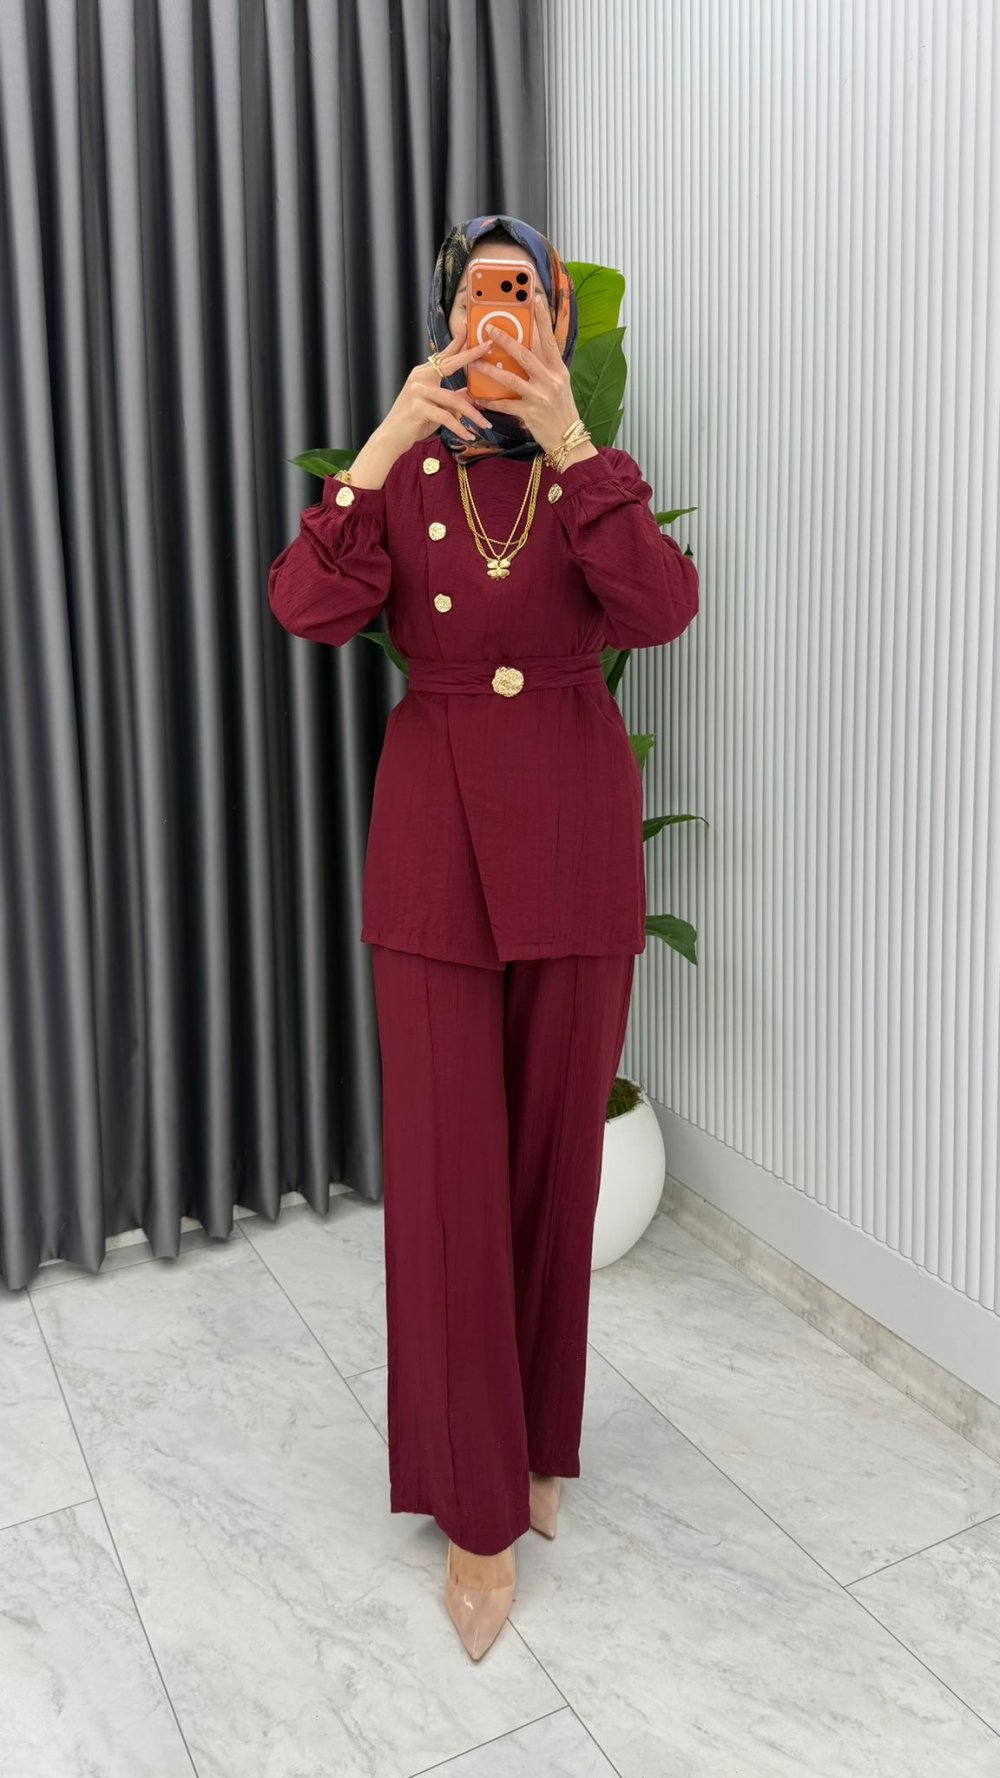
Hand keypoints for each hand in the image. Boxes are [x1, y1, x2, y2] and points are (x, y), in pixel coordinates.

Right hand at [379, 328, 492, 449]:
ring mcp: (417, 391)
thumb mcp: (437, 408)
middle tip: (487, 347)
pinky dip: (458, 428)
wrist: (391, 437)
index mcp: (423, 373)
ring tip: (485, 424)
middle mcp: (419, 377)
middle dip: (470, 355)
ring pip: (453, 399)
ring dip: (472, 414)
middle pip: (450, 364)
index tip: (468, 327)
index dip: (457, 341)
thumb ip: (452, 398)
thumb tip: (472, 394)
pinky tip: (468, 436)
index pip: (444, 355)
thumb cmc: (414, 422)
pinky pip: (445, 417)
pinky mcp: (417, 408)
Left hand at [470, 291, 581, 453]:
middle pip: (525, 355)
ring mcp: (539, 397)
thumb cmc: (561, 409)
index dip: (542, 320)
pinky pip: (505, 405)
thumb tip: (528, 347)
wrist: (569, 438)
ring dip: (490, 370)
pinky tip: (478, 398)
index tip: (535, 300)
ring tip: (475, 362)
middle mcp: (550, 380)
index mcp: (558, 369)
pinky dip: (490, 402)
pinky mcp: (530, 414)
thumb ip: (546, 366)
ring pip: (511, 379)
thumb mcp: (559, 384)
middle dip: (506, 340)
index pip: (550, 340)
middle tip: (489, 329)